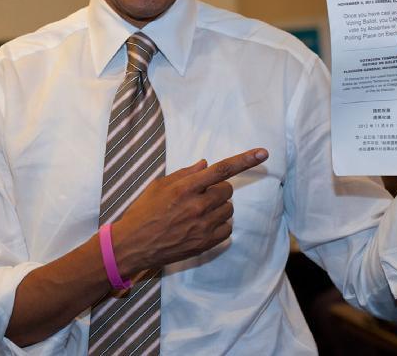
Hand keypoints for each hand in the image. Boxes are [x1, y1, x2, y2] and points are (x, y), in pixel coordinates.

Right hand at [111, 148, 268, 274]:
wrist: (133, 245)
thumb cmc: (143, 212)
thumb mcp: (159, 186)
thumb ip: (185, 174)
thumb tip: (205, 164)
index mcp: (185, 187)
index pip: (222, 170)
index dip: (245, 160)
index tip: (263, 153)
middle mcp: (197, 206)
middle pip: (227, 190)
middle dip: (218, 189)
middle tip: (201, 195)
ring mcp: (203, 226)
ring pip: (228, 209)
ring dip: (218, 208)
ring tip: (197, 212)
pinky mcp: (205, 243)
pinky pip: (227, 229)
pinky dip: (220, 225)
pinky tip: (202, 225)